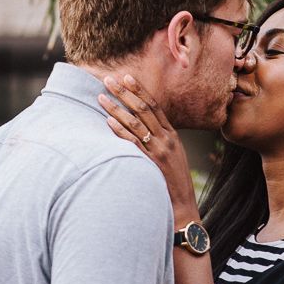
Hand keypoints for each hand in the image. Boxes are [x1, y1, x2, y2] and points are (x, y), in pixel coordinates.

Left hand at [99, 74, 198, 222]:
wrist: (182, 206)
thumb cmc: (173, 181)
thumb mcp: (173, 155)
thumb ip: (160, 140)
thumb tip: (142, 126)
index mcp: (172, 134)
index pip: (154, 105)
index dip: (140, 90)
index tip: (127, 76)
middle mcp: (166, 139)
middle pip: (143, 109)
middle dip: (125, 92)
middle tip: (109, 79)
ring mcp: (159, 150)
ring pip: (135, 123)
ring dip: (116, 108)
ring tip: (100, 97)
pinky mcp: (150, 163)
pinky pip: (132, 143)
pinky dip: (120, 130)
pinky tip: (107, 121)